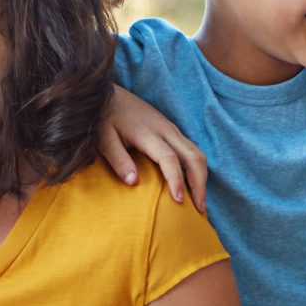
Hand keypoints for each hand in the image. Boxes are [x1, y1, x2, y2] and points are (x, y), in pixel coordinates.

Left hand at [97, 86, 206, 211]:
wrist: (109, 94)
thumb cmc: (104, 119)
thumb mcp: (104, 139)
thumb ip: (118, 160)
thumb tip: (133, 182)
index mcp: (148, 133)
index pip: (169, 159)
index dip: (176, 181)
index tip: (179, 202)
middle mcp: (166, 130)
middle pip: (194, 156)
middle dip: (200, 184)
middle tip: (199, 210)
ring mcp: (172, 129)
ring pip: (197, 153)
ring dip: (202, 178)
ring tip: (199, 203)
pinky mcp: (172, 130)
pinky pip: (192, 150)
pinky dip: (197, 170)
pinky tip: (193, 186)